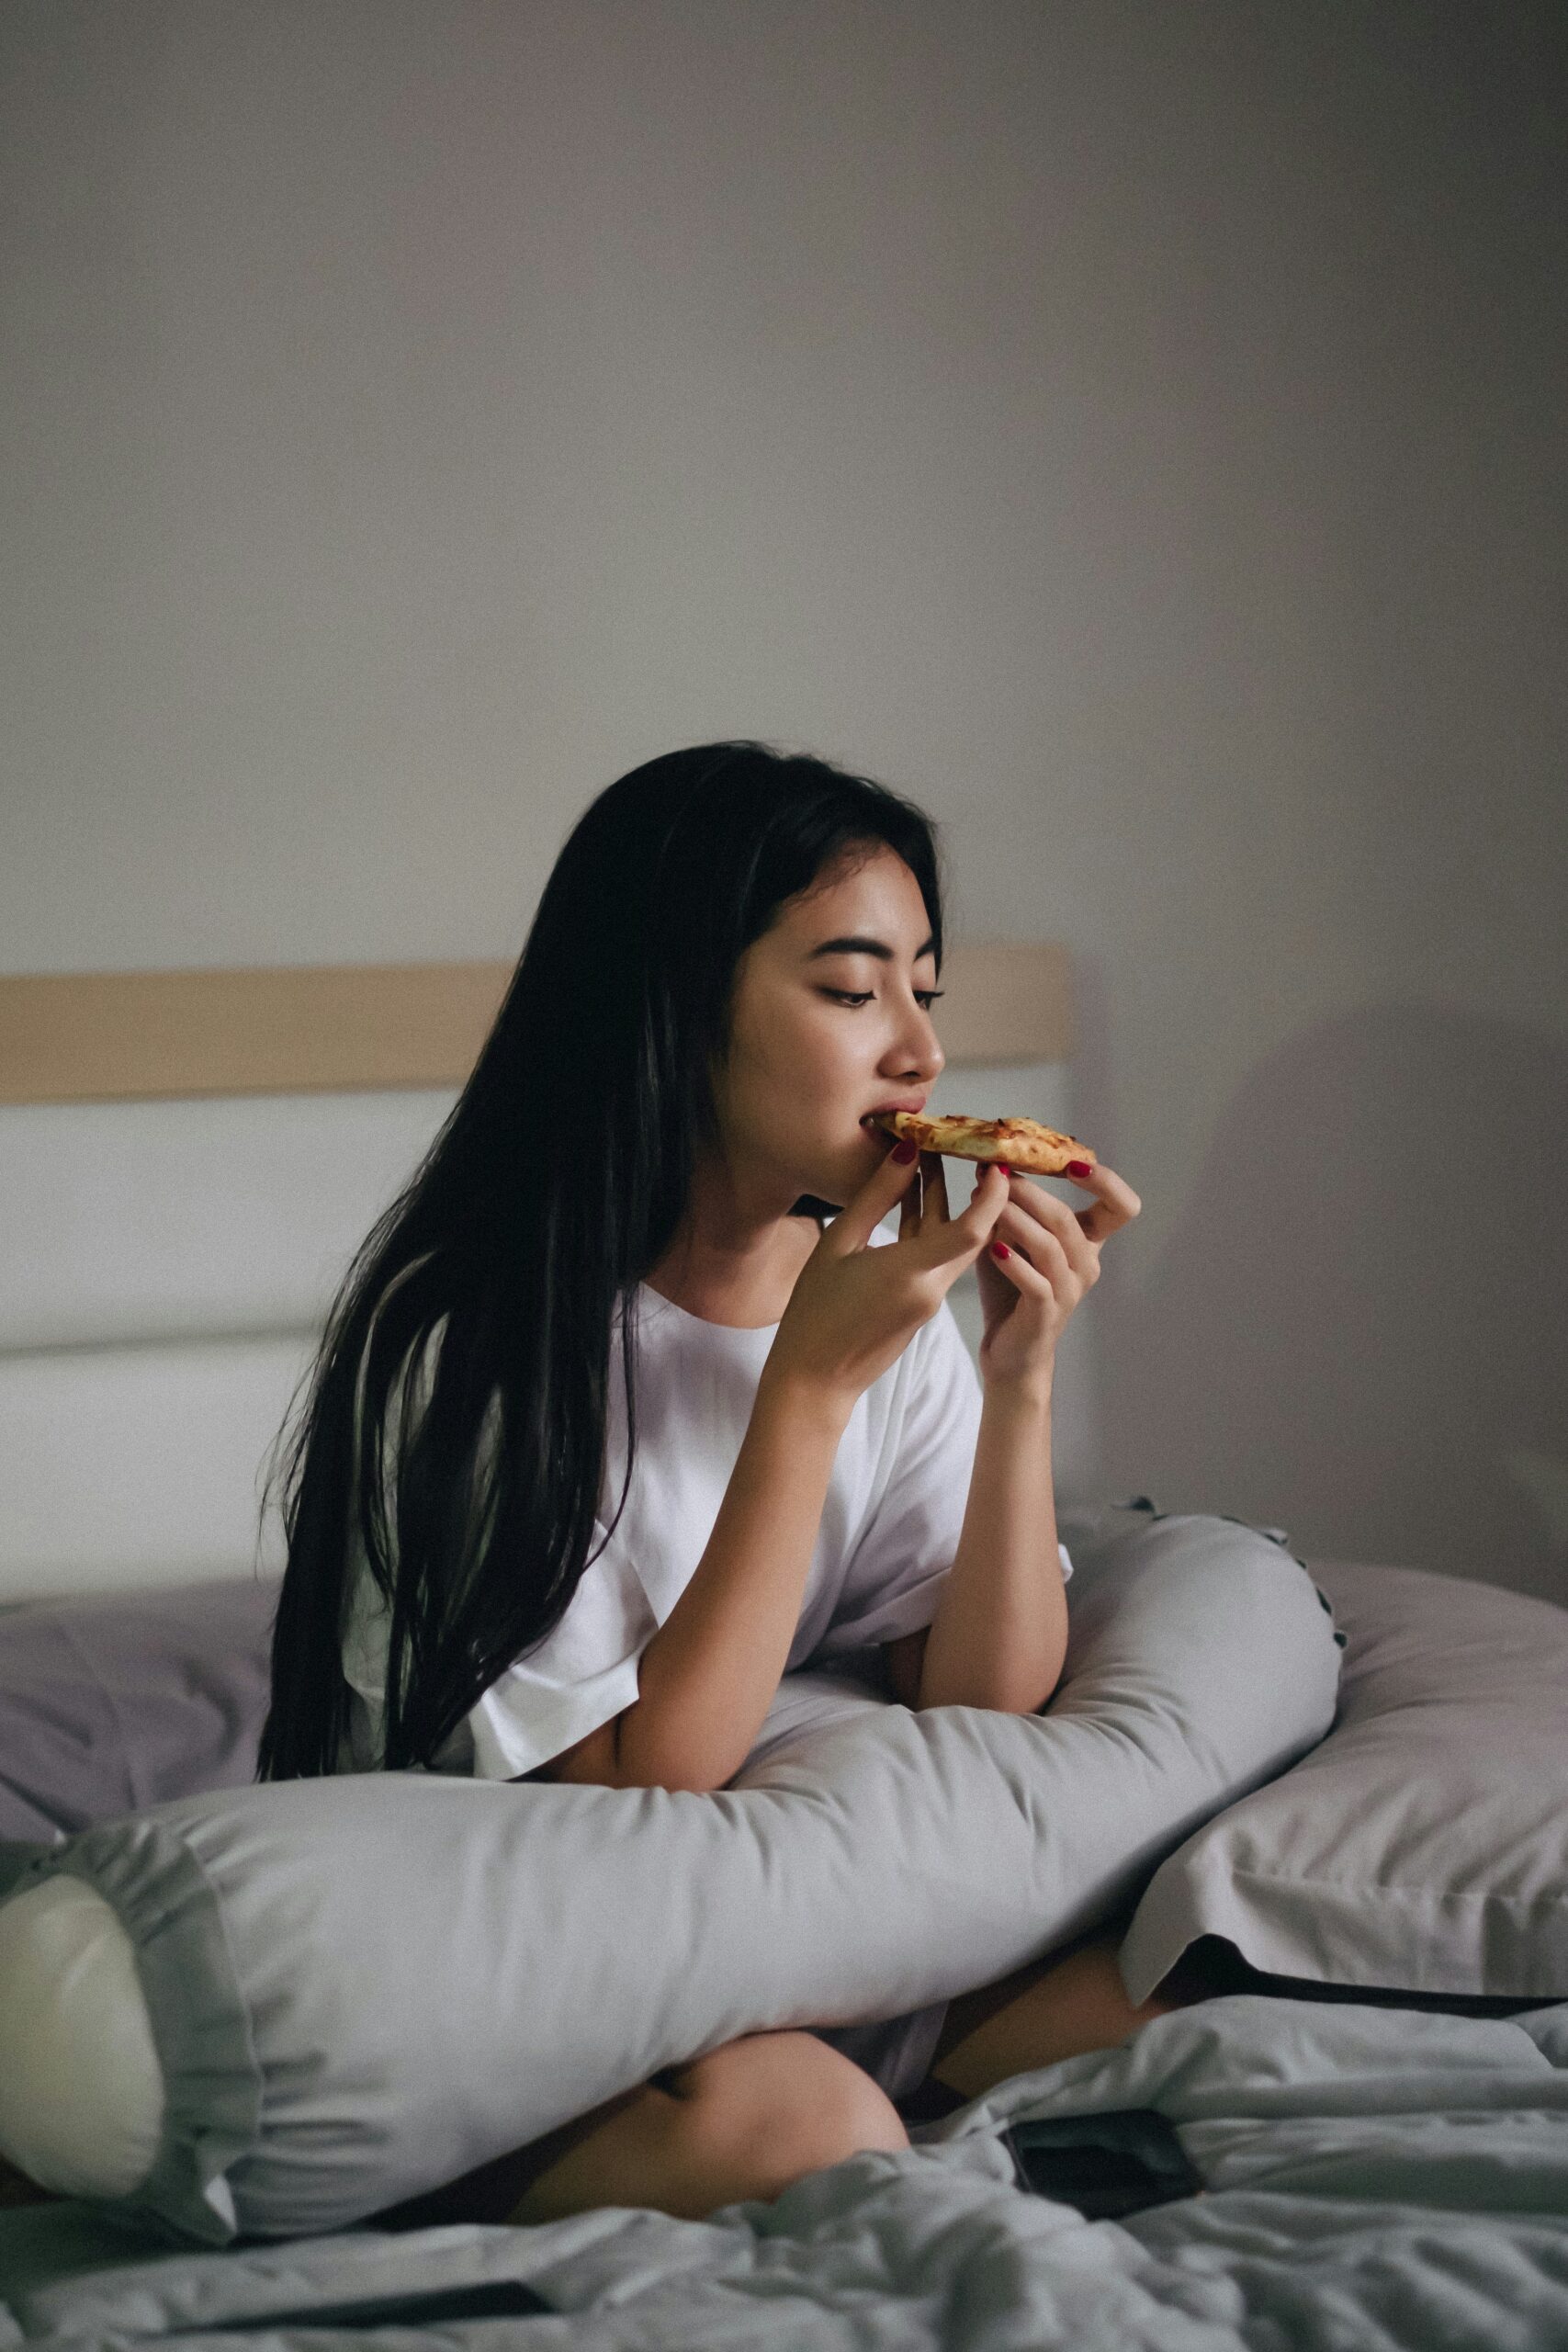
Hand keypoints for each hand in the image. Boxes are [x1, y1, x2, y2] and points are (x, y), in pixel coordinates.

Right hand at [765, 1140, 1007, 1415]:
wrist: (814, 1379)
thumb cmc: (815, 1314)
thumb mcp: (838, 1245)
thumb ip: (875, 1199)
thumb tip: (906, 1153)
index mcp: (911, 1273)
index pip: (972, 1230)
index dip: (993, 1194)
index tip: (996, 1162)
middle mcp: (930, 1289)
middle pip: (970, 1234)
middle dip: (972, 1190)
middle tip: (961, 1148)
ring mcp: (928, 1301)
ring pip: (951, 1245)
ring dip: (944, 1205)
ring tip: (925, 1162)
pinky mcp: (920, 1308)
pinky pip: (934, 1260)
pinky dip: (929, 1228)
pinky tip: (909, 1201)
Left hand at [973, 1156, 1141, 1393]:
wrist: (1011, 1351)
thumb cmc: (1012, 1290)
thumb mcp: (1012, 1240)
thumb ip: (1006, 1208)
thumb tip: (988, 1170)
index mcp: (1087, 1243)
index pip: (1122, 1207)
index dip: (1106, 1181)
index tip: (1071, 1163)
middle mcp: (1086, 1264)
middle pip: (1070, 1219)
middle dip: (1034, 1193)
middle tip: (1000, 1176)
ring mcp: (1070, 1291)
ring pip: (1051, 1247)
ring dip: (1018, 1220)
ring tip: (990, 1206)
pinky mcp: (1047, 1314)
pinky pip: (1036, 1283)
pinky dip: (1014, 1263)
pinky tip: (992, 1248)